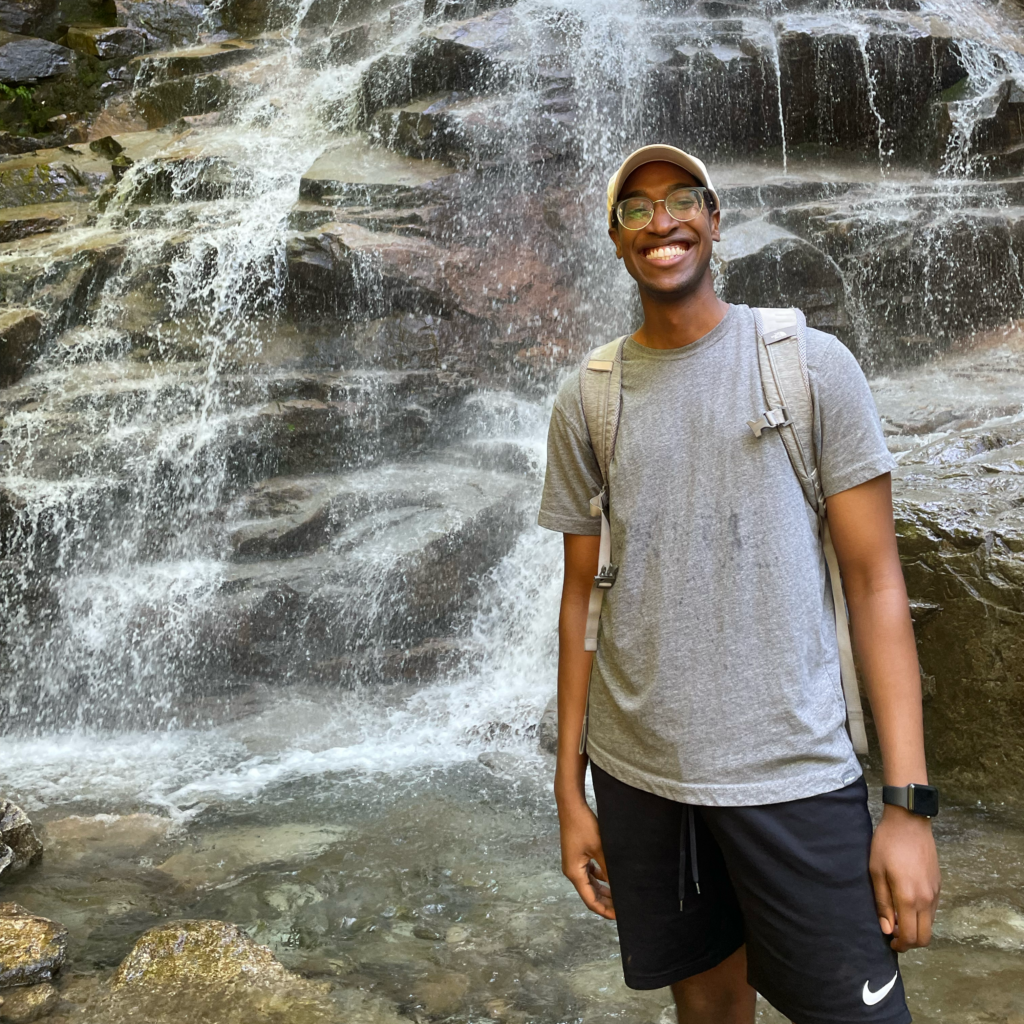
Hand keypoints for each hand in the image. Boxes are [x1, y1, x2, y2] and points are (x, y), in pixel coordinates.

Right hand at [558, 796, 614, 919]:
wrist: (571, 806)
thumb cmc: (583, 825)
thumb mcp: (600, 848)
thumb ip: (608, 868)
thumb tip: (619, 885)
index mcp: (574, 873)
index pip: (590, 900)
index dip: (604, 910)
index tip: (619, 917)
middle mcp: (572, 871)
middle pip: (590, 894)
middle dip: (606, 903)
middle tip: (622, 909)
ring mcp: (574, 863)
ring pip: (590, 884)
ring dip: (603, 891)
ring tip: (620, 896)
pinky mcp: (577, 856)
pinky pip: (589, 873)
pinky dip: (600, 879)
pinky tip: (610, 878)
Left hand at [869, 807, 940, 950]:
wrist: (909, 822)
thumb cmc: (887, 844)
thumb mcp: (876, 872)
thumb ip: (882, 903)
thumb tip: (887, 929)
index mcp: (908, 897)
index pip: (911, 936)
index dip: (901, 946)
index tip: (890, 943)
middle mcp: (926, 899)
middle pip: (925, 936)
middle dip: (911, 942)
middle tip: (894, 935)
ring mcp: (935, 893)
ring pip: (930, 924)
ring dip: (916, 928)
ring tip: (897, 917)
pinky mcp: (938, 885)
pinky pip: (932, 910)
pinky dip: (922, 916)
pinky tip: (907, 904)